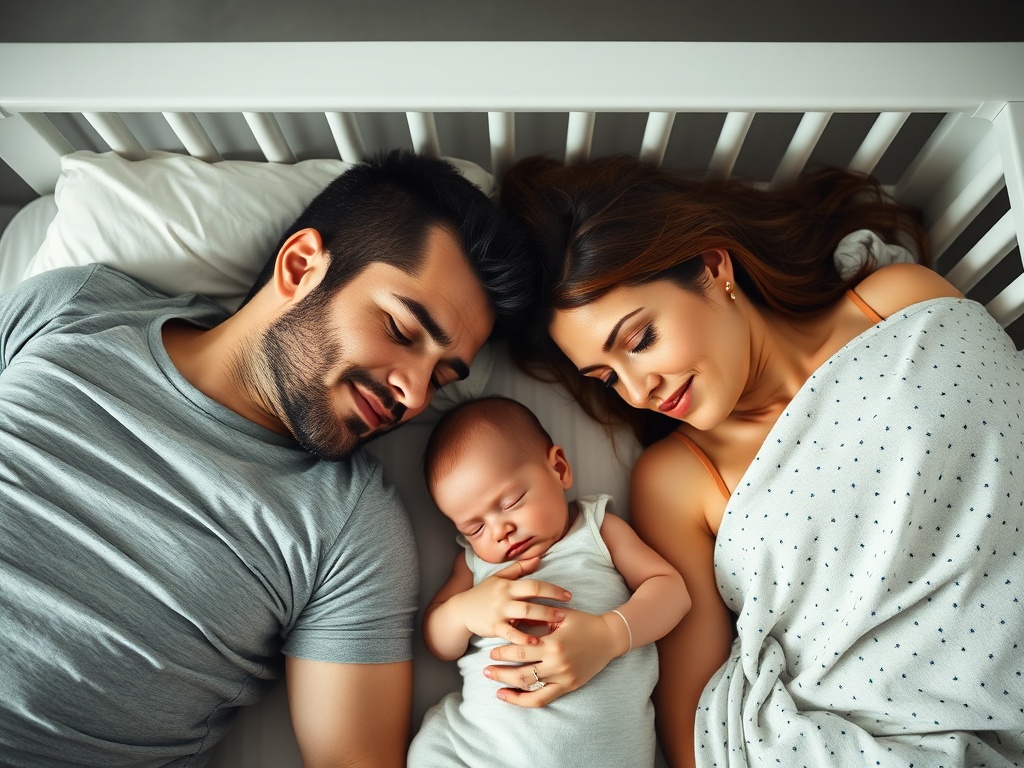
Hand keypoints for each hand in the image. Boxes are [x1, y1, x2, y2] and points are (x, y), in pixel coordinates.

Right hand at [453, 557, 571, 645]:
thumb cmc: (484, 593)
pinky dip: (524, 638)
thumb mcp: (499, 577)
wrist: (462, 610)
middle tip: (567, 612)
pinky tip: (535, 642)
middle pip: (531, 600)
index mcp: (508, 584)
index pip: (534, 584)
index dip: (552, 589)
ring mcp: (499, 613)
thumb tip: (538, 558)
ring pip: (524, 615)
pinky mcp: (494, 627)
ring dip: (542, 619)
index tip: (568, 595)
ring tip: (557, 624)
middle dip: (551, 606)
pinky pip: (511, 634)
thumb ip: (519, 568)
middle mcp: (504, 597)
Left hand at [483, 608, 621, 706]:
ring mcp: (563, 678)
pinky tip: (510, 698)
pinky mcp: (568, 687)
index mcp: (553, 643)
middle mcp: (557, 664)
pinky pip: (542, 699)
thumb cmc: (583, 622)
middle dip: (500, 672)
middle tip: (485, 670)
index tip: (491, 652)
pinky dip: (523, 701)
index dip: (503, 653)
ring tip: (495, 686)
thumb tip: (511, 620)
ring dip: (508, 688)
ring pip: (529, 689)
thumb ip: (536, 618)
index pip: (520, 651)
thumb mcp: (559, 615)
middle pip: (521, 672)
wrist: (608, 637)